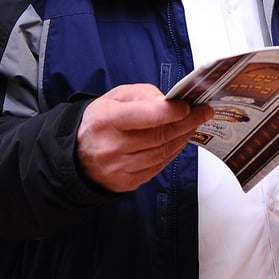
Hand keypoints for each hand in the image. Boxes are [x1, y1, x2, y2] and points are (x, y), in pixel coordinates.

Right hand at [76, 84, 212, 191]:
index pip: (147, 116)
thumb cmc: (99, 122)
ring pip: (162, 153)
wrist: (76, 154)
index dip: (173, 111)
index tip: (189, 106)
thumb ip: (143, 94)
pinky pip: (158, 167)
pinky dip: (172, 153)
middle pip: (160, 136)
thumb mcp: (114, 97)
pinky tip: (178, 141)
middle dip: (187, 123)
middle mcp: (112, 147)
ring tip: (192, 125)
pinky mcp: (126, 183)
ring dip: (182, 138)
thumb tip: (168, 102)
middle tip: (203, 113)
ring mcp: (119, 168)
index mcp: (107, 120)